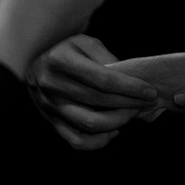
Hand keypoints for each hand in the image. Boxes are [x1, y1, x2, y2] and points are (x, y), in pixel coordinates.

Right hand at [27, 34, 157, 150]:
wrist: (35, 63)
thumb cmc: (65, 51)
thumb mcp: (84, 43)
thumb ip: (106, 58)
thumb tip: (130, 80)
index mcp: (60, 60)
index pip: (102, 79)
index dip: (129, 87)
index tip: (149, 91)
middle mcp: (51, 84)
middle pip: (98, 101)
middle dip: (129, 103)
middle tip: (147, 102)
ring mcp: (49, 106)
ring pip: (89, 124)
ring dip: (118, 121)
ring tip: (132, 113)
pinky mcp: (51, 122)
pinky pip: (77, 141)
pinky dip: (99, 141)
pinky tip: (113, 131)